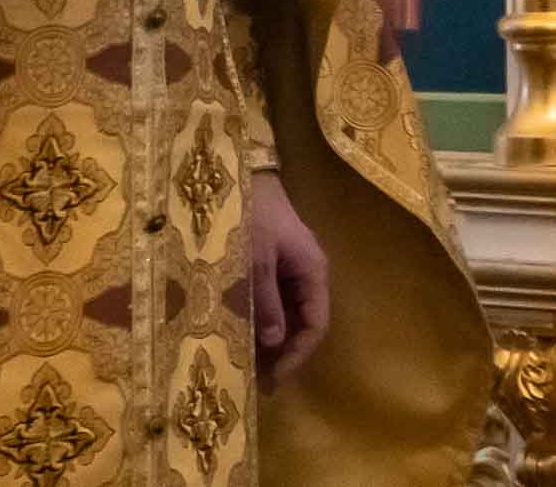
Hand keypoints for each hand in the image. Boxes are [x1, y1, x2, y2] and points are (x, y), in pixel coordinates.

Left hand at [249, 169, 332, 380]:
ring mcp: (287, 268)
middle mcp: (305, 272)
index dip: (298, 354)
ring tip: (246, 365)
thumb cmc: (250, 215)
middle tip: (258, 381)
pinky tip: (240, 334)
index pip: (316, 322)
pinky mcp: (270, 264)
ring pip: (286, 313)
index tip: (275, 378)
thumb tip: (273, 341)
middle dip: (284, 353)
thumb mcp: (254, 261)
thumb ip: (265, 301)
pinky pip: (271, 301)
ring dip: (270, 340)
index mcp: (312, 270)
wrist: (239, 174)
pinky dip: (260, 321)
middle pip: (302, 322)